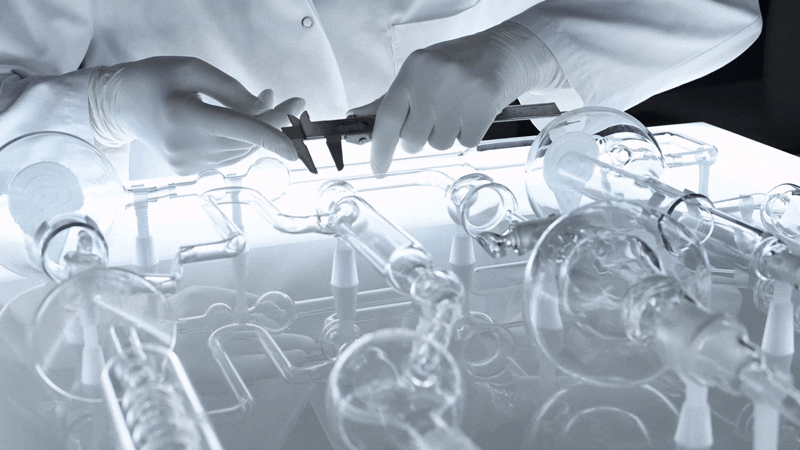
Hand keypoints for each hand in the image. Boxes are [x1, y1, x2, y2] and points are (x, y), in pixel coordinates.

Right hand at [89, 56, 303, 174]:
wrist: (120, 105)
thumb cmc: (155, 80)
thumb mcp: (192, 69)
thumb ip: (232, 90)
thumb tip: (265, 110)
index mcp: (186, 117)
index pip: (239, 130)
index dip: (271, 137)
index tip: (295, 148)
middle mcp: (187, 147)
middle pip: (246, 140)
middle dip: (273, 121)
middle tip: (287, 100)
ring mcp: (187, 164)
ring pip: (241, 151)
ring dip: (258, 131)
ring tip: (262, 104)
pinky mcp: (188, 171)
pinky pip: (228, 157)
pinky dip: (242, 141)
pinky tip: (239, 122)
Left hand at [351, 21, 551, 173]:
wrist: (505, 51)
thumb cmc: (459, 63)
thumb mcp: (421, 72)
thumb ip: (390, 99)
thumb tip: (357, 117)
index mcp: (414, 71)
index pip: (387, 117)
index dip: (380, 148)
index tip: (378, 168)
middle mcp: (433, 82)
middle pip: (412, 139)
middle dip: (420, 137)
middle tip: (434, 117)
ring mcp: (459, 95)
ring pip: (439, 145)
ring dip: (446, 134)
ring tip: (458, 109)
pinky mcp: (483, 109)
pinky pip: (464, 143)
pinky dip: (468, 134)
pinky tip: (473, 112)